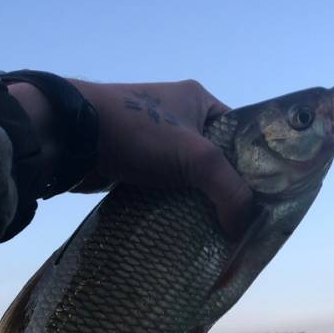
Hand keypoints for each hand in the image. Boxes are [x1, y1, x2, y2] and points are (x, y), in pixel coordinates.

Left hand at [70, 79, 252, 239]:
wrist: (72, 137)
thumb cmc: (139, 133)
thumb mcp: (198, 158)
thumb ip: (230, 190)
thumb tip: (242, 227)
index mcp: (200, 101)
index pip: (242, 137)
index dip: (255, 167)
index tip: (261, 201)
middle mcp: (180, 117)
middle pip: (216, 161)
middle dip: (225, 191)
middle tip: (239, 222)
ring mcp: (155, 141)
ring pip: (189, 178)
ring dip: (198, 203)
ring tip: (215, 231)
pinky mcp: (136, 164)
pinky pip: (166, 188)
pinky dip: (174, 207)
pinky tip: (184, 228)